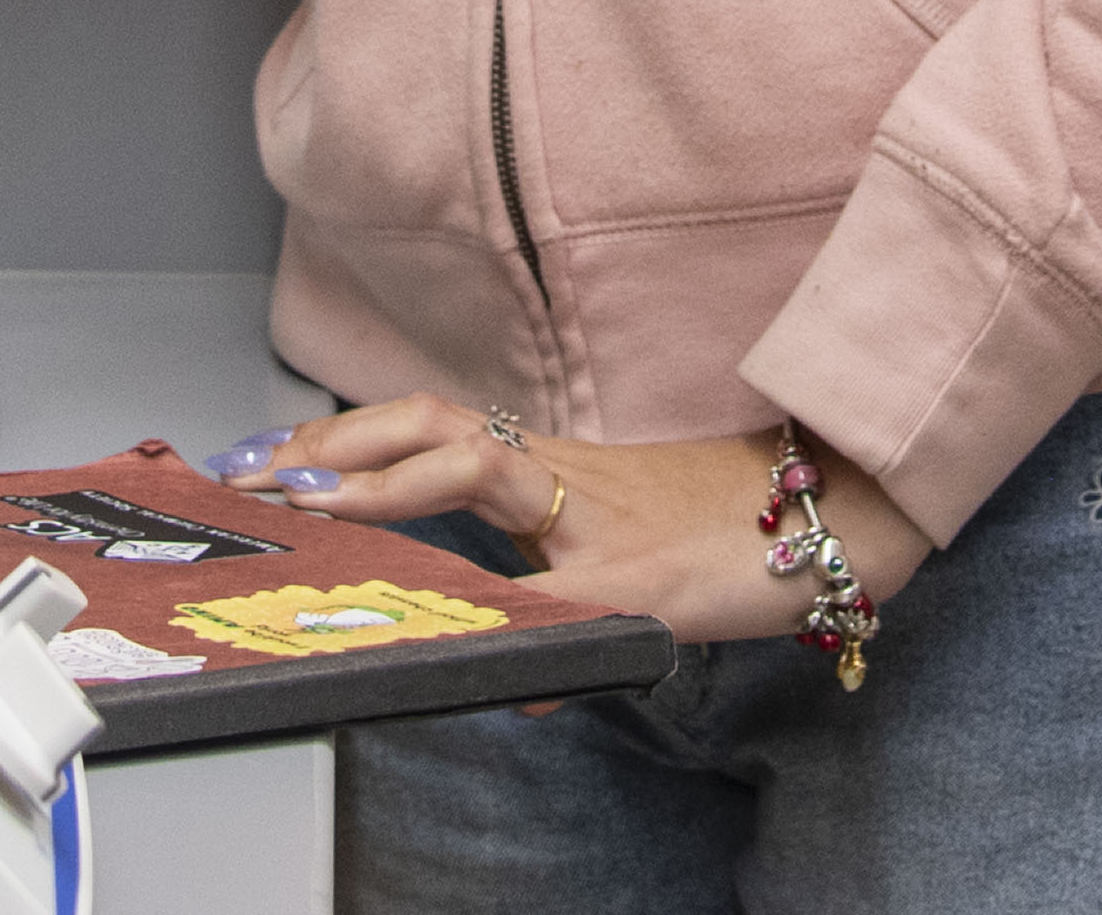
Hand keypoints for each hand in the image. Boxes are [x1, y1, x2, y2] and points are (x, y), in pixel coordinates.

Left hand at [209, 397, 934, 650]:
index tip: (268, 456)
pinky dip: (528, 629)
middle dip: (341, 443)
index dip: (347, 434)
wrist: (835, 508)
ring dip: (400, 482)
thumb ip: (545, 586)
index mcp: (548, 464)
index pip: (429, 426)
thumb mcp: (616, 549)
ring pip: (488, 471)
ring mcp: (602, 522)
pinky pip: (574, 602)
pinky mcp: (648, 577)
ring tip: (333, 507)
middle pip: (437, 423)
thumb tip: (495, 649)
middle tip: (266, 472)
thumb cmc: (721, 522)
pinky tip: (501, 677)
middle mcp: (564, 476)